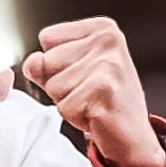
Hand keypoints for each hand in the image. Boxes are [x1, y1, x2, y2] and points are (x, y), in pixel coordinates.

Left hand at [20, 18, 162, 166]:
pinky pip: (64, 106)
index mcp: (102, 29)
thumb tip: (32, 62)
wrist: (133, 137)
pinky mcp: (104, 89)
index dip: (56, 64)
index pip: (48, 38)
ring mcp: (108, 63)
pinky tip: (97, 114)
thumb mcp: (71, 75)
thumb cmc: (105, 103)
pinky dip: (76, 117)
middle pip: (47, 60)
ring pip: (53, 85)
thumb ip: (45, 64)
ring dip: (68, 102)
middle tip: (90, 93)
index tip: (84, 76)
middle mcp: (108, 40)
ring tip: (93, 103)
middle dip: (61, 84)